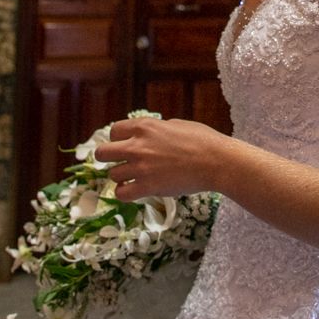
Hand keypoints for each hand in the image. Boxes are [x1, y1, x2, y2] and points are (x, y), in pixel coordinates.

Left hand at [92, 116, 231, 199]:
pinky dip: (125, 193)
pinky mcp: (147, 187)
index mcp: (145, 126)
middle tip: (119, 162)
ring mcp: (141, 167)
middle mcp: (137, 145)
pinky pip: (121, 193)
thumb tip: (147, 136)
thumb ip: (155, 130)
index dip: (118, 139)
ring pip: (112, 175)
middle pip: (103, 153)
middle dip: (108, 158)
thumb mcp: (175, 125)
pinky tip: (134, 190)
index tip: (125, 145)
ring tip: (133, 178)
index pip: (114, 131)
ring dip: (121, 177)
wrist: (216, 161)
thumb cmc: (202, 140)